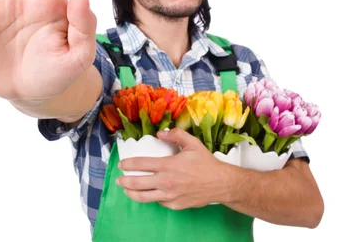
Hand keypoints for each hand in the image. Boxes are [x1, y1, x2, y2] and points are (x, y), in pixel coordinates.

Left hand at [116, 128, 230, 209]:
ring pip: (144, 197)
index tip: (121, 164)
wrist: (220, 184)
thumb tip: (160, 132)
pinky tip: (149, 194)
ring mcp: (169, 195)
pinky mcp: (174, 205)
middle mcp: (166, 181)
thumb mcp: (193, 144)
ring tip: (126, 190)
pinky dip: (152, 198)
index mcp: (168, 165)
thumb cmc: (206, 163)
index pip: (141, 164)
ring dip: (131, 193)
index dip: (128, 164)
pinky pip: (158, 202)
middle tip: (119, 179)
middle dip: (124, 181)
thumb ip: (176, 135)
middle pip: (137, 183)